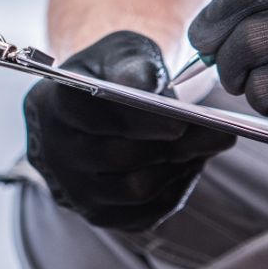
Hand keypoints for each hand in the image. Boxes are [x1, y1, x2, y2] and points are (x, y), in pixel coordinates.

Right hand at [23, 31, 233, 230]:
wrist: (98, 104)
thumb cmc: (113, 73)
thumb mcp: (121, 53)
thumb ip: (132, 64)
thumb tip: (145, 86)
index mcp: (48, 104)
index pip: (87, 115)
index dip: (134, 120)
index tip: (178, 121)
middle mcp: (51, 153)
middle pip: (115, 158)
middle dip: (172, 146)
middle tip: (218, 134)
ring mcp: (71, 189)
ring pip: (133, 191)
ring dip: (177, 169)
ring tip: (204, 146)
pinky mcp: (96, 214)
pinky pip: (143, 215)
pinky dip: (173, 192)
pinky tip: (187, 166)